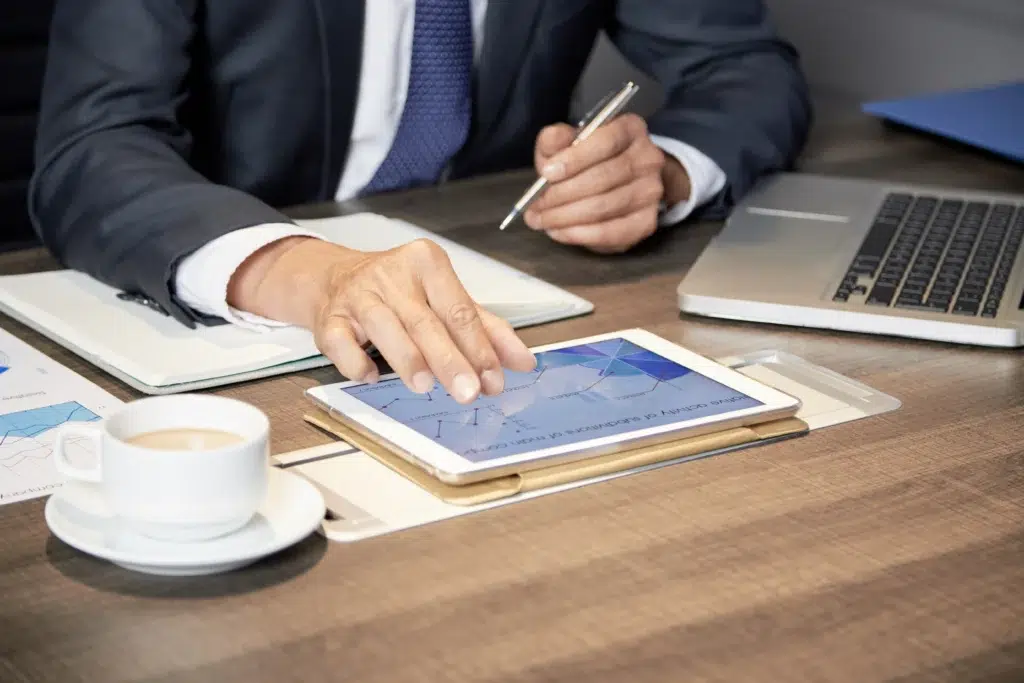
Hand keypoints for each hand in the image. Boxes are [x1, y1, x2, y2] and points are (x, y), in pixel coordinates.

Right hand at [226, 236, 536, 402]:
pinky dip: (355, 362)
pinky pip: (339, 341)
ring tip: (425, 386)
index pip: (459, 310)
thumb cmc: (400, 291)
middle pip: (426, 321)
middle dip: (450, 360)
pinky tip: (371, 376)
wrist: (335, 278)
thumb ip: (487, 330)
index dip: (479, 348)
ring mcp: (357, 294)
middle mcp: (391, 274)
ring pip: (385, 327)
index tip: (494, 379)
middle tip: (468, 392)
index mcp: (426, 263)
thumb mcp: (447, 301)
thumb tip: (524, 362)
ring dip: (406, 359)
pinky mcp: (328, 317)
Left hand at [525, 113, 691, 252]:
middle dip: (562, 194)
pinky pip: (610, 232)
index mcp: (631, 129)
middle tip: (535, 206)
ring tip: (541, 220)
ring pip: (603, 206)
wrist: (618, 185)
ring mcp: (651, 192)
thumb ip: (556, 139)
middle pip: (603, 178)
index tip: (546, 173)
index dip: (574, 159)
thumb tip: (552, 140)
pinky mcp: (646, 223)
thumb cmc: (587, 161)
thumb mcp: (567, 143)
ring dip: (565, 217)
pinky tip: (559, 231)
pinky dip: (578, 234)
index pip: (606, 141)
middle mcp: (649, 158)